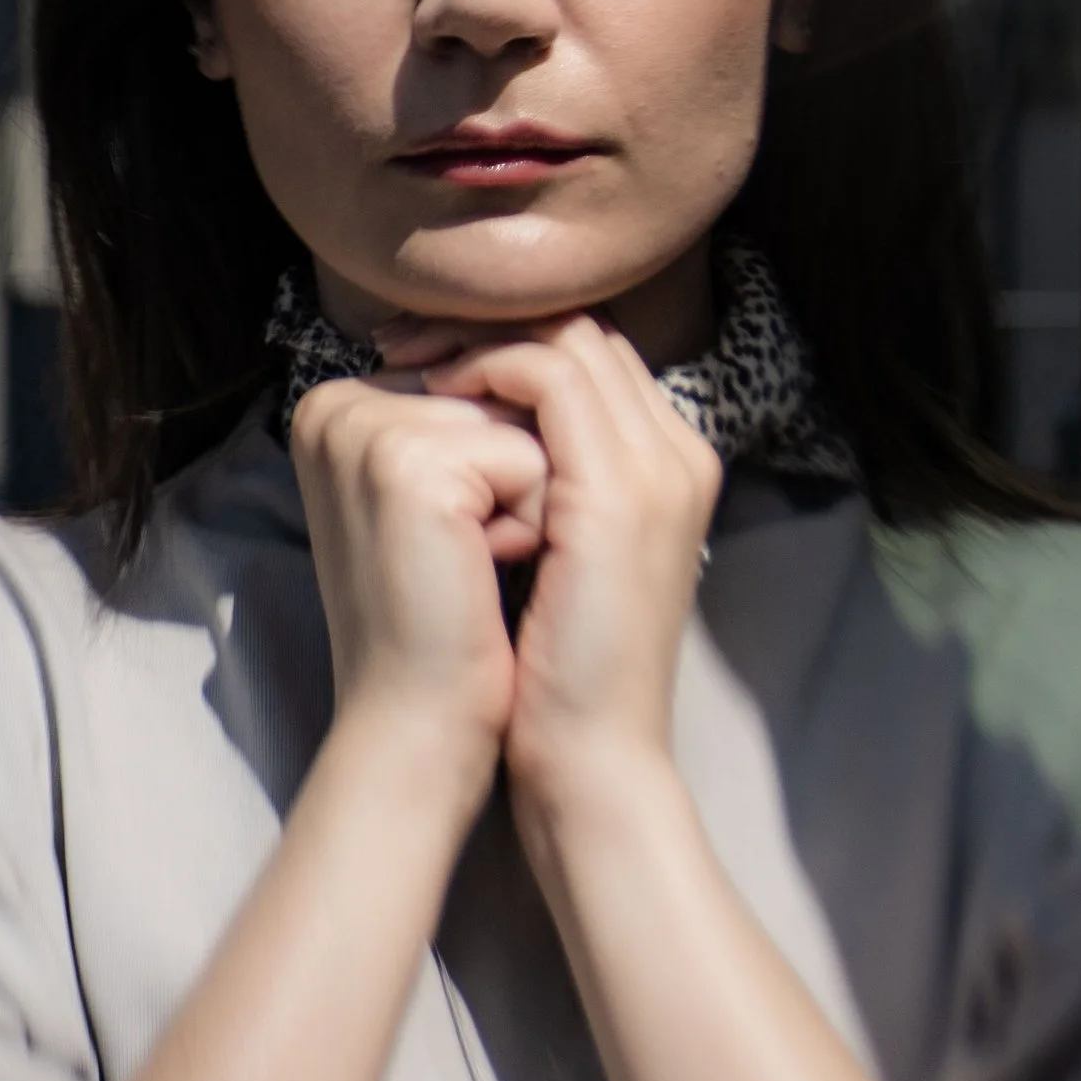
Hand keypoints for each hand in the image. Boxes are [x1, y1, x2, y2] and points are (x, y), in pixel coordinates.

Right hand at [288, 368, 549, 811]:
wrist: (426, 724)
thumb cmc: (450, 620)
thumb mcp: (453, 497)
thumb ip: (469, 411)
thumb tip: (543, 343)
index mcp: (341, 405)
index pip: (482, 369)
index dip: (510, 455)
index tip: (456, 536)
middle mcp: (336, 403)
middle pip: (505, 384)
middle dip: (525, 472)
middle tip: (466, 559)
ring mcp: (364, 429)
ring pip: (524, 417)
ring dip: (535, 497)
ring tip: (475, 566)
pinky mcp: (406, 463)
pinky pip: (530, 457)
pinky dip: (532, 523)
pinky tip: (480, 577)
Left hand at [420, 319, 719, 819]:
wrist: (591, 759)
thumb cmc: (551, 674)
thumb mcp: (549, 559)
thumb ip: (533, 491)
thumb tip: (455, 434)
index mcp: (666, 470)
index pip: (591, 358)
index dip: (507, 339)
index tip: (423, 354)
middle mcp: (676, 455)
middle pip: (585, 331)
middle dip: (489, 321)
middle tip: (404, 339)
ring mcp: (657, 468)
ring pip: (568, 337)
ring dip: (478, 339)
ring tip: (410, 366)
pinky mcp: (618, 492)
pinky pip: (550, 379)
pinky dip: (486, 372)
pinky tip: (433, 399)